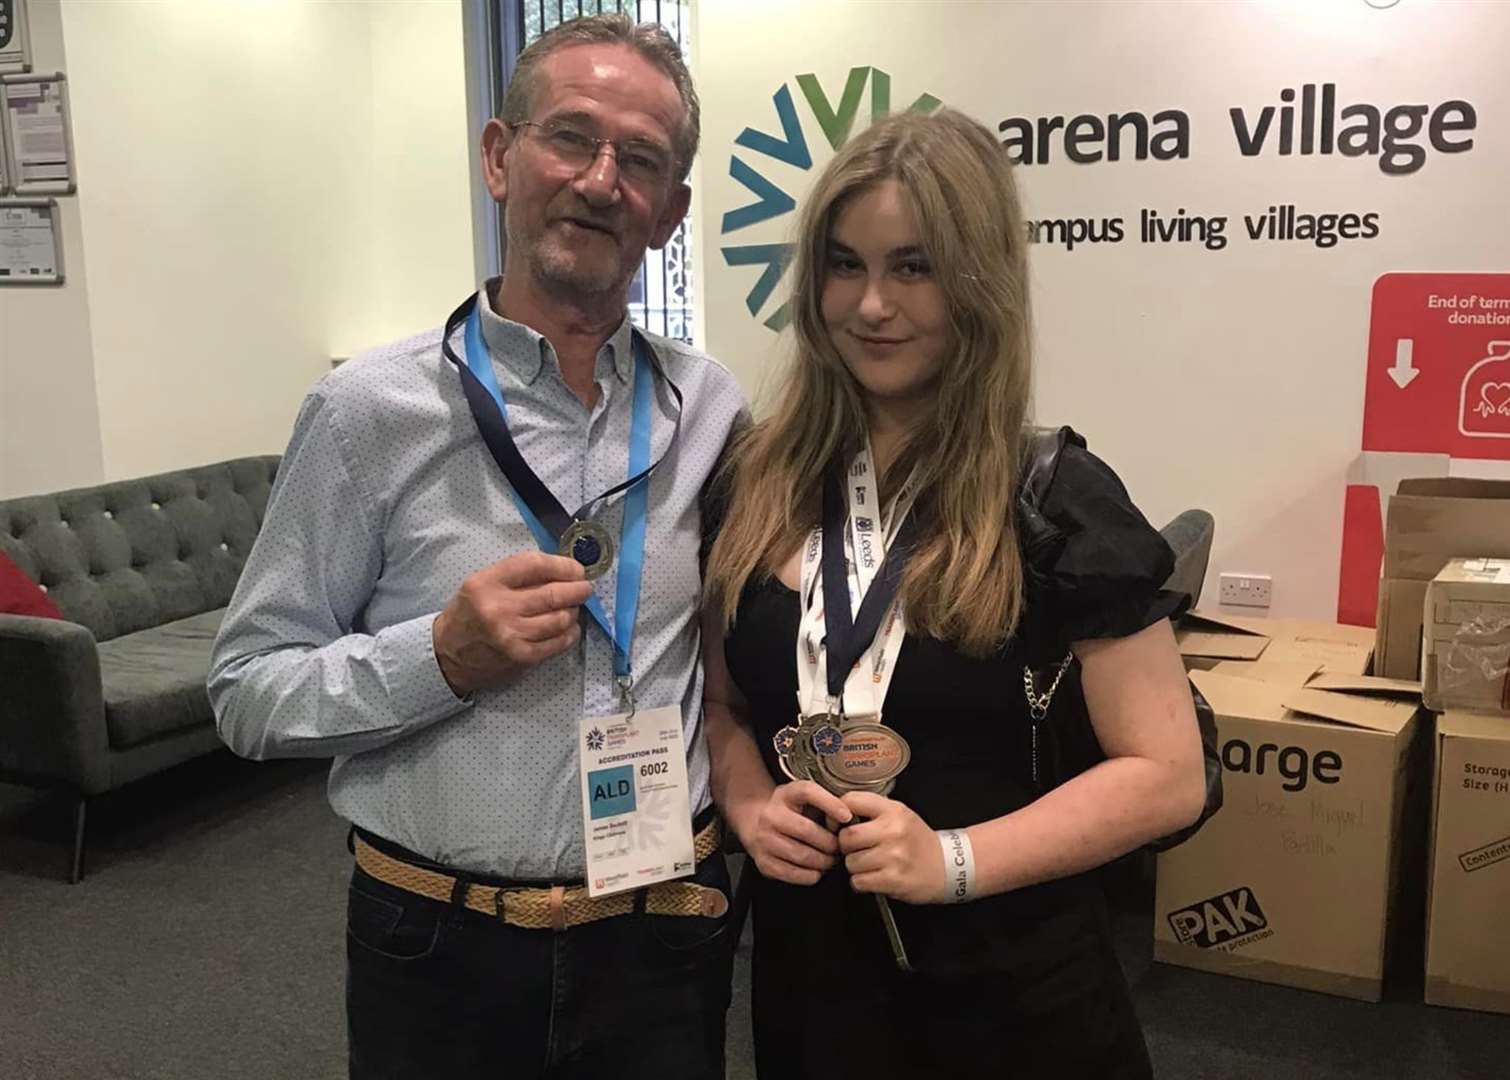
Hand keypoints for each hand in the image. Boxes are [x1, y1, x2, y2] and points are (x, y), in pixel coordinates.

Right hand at [432, 552, 593, 695]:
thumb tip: (562, 570)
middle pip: (553, 594)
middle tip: (586, 588)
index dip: (563, 565)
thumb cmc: (469, 613)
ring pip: (560, 619)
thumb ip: (518, 576)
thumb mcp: (483, 583)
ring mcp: (511, 635)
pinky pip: (558, 642)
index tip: (576, 569)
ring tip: (573, 608)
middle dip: (578, 589)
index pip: (535, 565)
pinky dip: (570, 633)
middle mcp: (499, 608)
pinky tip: (569, 628)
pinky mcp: (521, 657)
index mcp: (488, 583)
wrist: (447, 653)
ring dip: (574, 611)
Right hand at [740, 781, 853, 885]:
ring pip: (801, 855)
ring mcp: (763, 839)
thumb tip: (848, 819)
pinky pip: (792, 873)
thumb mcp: (805, 799)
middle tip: (840, 849)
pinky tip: (817, 871)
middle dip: (830, 843)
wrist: (757, 825)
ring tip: (831, 860)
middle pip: (807, 830)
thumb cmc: (792, 812)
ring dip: (823, 862)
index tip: (847, 817)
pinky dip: (810, 875)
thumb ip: (825, 803)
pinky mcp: (763, 862)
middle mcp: (771, 815)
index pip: (808, 792)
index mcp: (785, 794)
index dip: (830, 804)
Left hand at [838, 791, 946, 904]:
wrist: (946, 866)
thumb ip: (871, 810)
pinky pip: (859, 881)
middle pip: (847, 837)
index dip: (836, 815)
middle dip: (845, 846)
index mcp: (893, 810)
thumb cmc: (916, 840)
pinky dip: (861, 882)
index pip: (851, 801)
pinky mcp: (894, 879)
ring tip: (869, 864)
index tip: (838, 824)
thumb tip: (836, 813)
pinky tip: (873, 877)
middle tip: (856, 849)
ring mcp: (894, 856)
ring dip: (855, 867)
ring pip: (851, 862)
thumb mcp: (899, 814)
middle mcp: (894, 830)